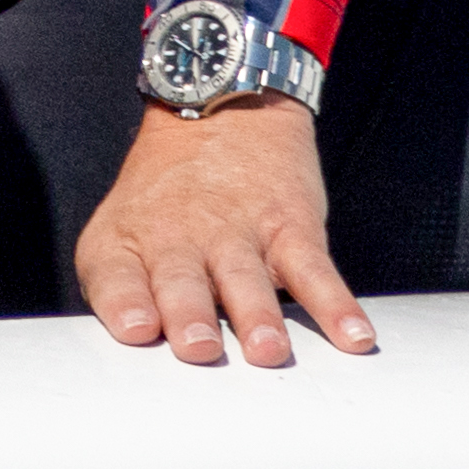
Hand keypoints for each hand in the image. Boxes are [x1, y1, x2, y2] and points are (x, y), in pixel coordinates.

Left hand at [75, 99, 375, 367]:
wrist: (219, 112)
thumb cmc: (165, 196)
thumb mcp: (121, 230)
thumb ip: (121, 292)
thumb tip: (136, 355)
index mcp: (127, 244)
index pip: (116, 278)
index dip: (124, 305)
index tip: (137, 330)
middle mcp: (177, 239)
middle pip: (181, 282)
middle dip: (191, 317)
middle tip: (200, 349)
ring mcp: (236, 233)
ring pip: (246, 279)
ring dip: (258, 316)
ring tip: (268, 349)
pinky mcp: (289, 228)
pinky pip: (313, 270)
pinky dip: (337, 305)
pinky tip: (353, 335)